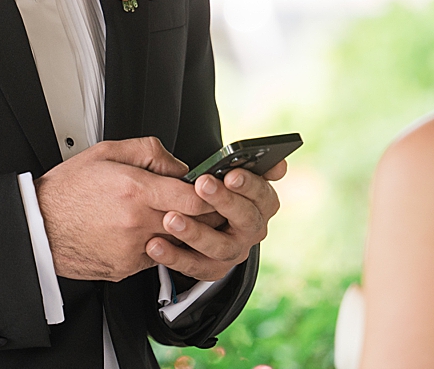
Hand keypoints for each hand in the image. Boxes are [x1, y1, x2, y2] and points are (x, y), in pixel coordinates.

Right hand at [34, 137, 219, 280]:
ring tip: (165, 216)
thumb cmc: (68, 189)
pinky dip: (155, 246)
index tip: (212, 191)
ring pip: (175, 243)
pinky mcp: (125, 268)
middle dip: (200, 215)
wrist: (39, 226)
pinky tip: (140, 231)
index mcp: (135, 191)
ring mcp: (132, 249)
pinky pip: (155, 258)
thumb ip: (150, 152)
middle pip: (191, 223)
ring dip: (178, 232)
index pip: (194, 199)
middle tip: (200, 205)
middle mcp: (137, 223)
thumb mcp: (107, 152)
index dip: (210, 195)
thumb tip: (179, 166)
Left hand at [145, 160, 286, 280]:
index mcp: (261, 203)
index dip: (250, 184)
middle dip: (224, 201)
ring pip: (220, 247)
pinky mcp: (213, 269)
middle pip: (246, 219)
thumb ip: (250, 164)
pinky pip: (195, 267)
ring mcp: (234, 251)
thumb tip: (279, 166)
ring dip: (195, 233)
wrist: (192, 217)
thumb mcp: (228, 170)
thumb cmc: (210, 186)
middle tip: (202, 185)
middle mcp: (252, 229)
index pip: (263, 195)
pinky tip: (155, 244)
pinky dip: (174, 257)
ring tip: (170, 218)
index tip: (231, 174)